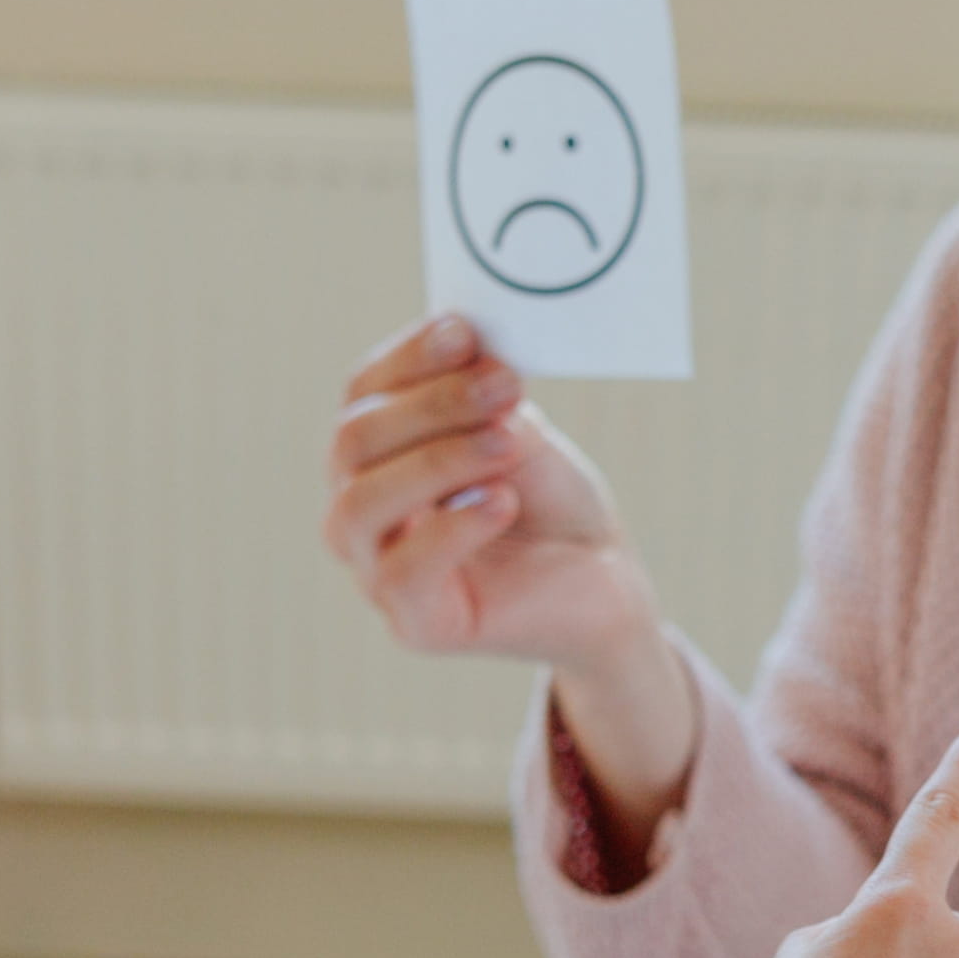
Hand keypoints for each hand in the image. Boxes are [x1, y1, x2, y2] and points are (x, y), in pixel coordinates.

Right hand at [322, 313, 661, 678]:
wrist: (605, 583)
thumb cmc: (554, 507)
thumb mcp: (524, 435)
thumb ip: (489, 403)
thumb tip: (475, 363)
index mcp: (380, 455)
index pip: (362, 394)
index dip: (406, 359)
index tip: (465, 333)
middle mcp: (363, 510)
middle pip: (353, 442)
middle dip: (430, 405)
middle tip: (504, 386)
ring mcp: (378, 571)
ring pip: (363, 504)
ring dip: (437, 461)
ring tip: (506, 442)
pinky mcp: (415, 624)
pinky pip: (403, 571)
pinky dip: (452, 528)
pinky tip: (501, 502)